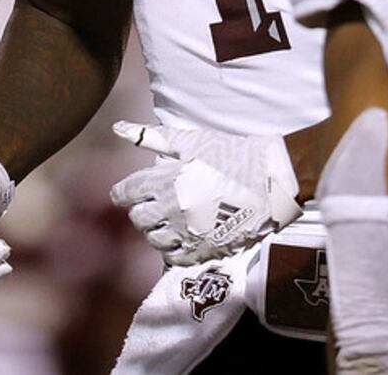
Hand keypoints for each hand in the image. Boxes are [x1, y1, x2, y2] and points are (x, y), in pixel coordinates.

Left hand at [110, 121, 301, 266]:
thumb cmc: (230, 155)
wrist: (270, 178)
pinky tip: (184, 236)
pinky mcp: (206, 249)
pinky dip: (174, 250)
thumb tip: (118, 127)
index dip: (123, 193)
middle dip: (142, 211)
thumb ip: (149, 137)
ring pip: (154, 241)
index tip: (129, 193)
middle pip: (137, 220)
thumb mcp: (188, 140)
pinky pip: (176, 259)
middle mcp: (172, 209)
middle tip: (157, 203)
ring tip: (172, 219)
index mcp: (164, 181)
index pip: (124, 194)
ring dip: (157, 231)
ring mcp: (189, 232)